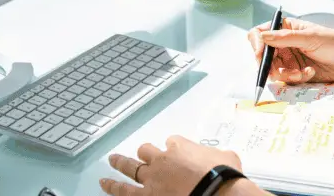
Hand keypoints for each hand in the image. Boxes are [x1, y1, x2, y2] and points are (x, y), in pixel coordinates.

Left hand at [101, 135, 245, 195]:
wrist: (216, 191)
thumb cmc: (224, 175)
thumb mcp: (227, 158)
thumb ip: (218, 155)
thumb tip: (224, 158)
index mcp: (180, 147)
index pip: (172, 142)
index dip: (173, 147)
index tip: (174, 151)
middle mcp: (162, 160)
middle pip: (146, 151)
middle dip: (142, 152)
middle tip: (140, 152)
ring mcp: (152, 179)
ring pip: (130, 168)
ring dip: (120, 164)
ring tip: (111, 162)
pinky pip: (125, 192)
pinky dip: (114, 188)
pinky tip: (105, 185)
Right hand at [247, 17, 333, 83]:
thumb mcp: (309, 38)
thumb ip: (284, 38)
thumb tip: (262, 37)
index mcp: (286, 28)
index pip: (260, 34)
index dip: (257, 44)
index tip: (260, 55)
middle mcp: (284, 43)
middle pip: (263, 56)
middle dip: (270, 66)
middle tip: (280, 71)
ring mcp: (290, 58)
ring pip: (273, 70)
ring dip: (285, 74)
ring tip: (301, 73)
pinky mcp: (296, 72)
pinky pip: (286, 79)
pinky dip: (296, 78)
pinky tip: (310, 73)